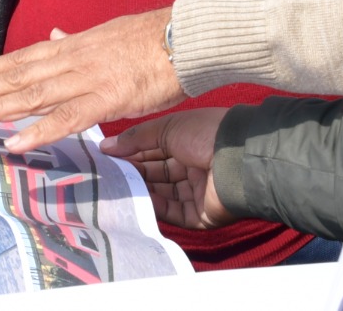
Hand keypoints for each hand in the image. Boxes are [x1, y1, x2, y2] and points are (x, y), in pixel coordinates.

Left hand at [0, 8, 185, 152]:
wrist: (183, 38)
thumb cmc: (149, 39)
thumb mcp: (105, 33)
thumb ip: (76, 40)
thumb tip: (55, 34)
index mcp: (71, 45)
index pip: (21, 58)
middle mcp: (71, 59)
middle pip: (18, 75)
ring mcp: (86, 79)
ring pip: (33, 95)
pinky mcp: (106, 99)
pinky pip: (66, 119)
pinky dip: (38, 131)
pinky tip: (13, 141)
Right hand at [101, 108, 236, 230]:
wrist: (237, 159)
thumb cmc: (204, 134)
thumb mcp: (167, 128)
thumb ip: (136, 138)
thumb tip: (106, 147)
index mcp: (188, 142)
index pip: (153, 149)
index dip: (131, 152)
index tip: (106, 156)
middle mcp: (192, 166)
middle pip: (156, 173)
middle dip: (133, 173)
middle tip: (105, 174)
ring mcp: (196, 191)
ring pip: (162, 194)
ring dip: (140, 191)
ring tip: (114, 188)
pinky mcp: (199, 215)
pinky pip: (173, 213)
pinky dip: (155, 207)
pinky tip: (135, 202)